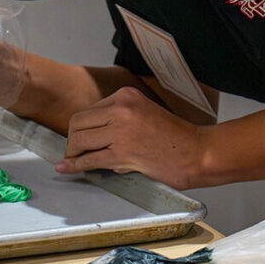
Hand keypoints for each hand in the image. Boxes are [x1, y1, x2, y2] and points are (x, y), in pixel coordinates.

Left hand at [55, 87, 206, 190]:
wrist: (198, 152)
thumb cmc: (176, 137)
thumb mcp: (145, 112)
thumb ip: (119, 118)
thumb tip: (95, 135)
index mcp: (125, 96)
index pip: (89, 111)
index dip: (80, 127)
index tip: (79, 138)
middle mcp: (120, 109)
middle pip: (78, 123)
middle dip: (72, 140)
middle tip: (73, 151)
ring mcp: (120, 131)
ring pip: (79, 141)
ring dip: (72, 153)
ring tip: (72, 160)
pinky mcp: (122, 153)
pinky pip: (89, 160)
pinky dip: (74, 165)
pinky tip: (66, 168)